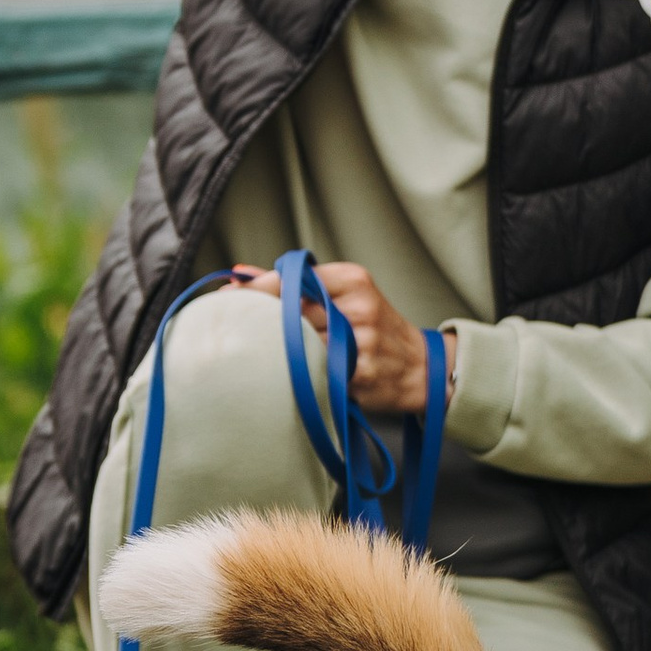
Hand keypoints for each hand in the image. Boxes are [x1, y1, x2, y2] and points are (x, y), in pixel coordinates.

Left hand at [230, 261, 451, 416]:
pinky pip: (316, 374)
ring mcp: (362, 341)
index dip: (256, 290)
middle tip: (230, 329)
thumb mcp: (343, 294)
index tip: (228, 298)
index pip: (293, 279)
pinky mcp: (362, 374)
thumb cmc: (373, 328)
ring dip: (276, 353)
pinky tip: (289, 377)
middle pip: (292, 313)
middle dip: (260, 322)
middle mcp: (359, 306)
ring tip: (257, 356)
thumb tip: (238, 274)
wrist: (422, 368)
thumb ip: (294, 285)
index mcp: (352, 279)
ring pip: (300, 345)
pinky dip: (299, 375)